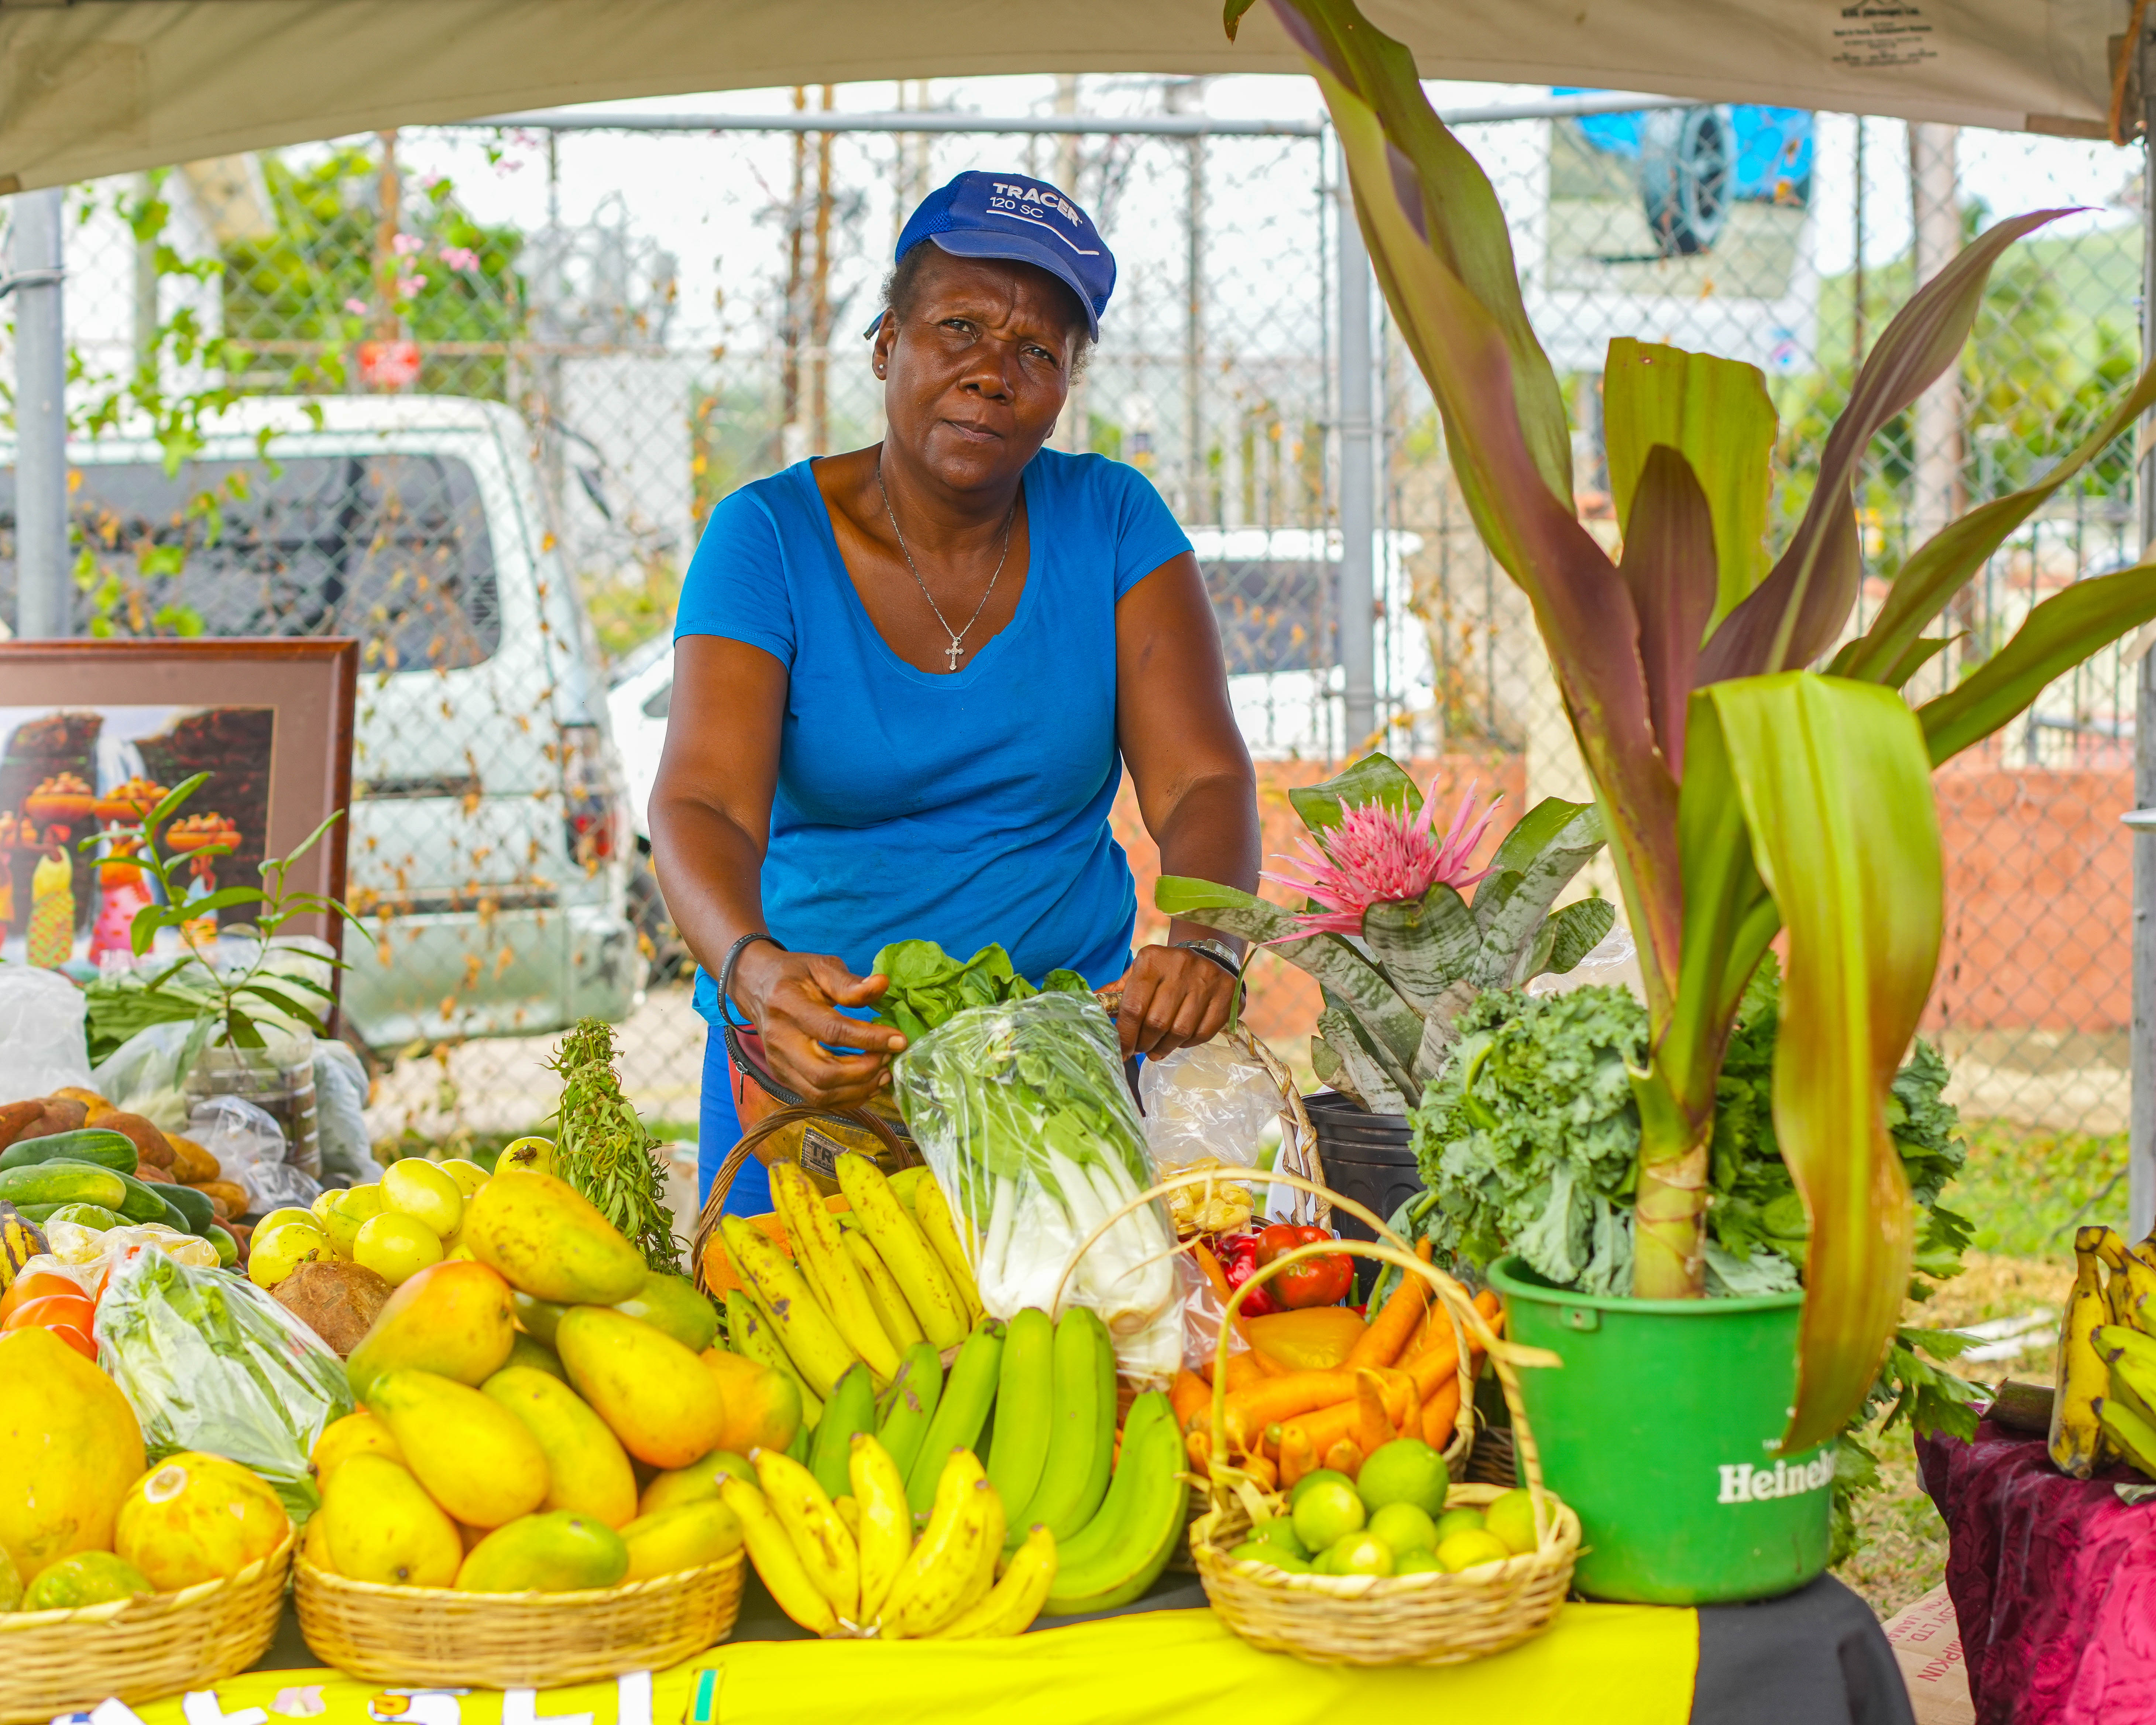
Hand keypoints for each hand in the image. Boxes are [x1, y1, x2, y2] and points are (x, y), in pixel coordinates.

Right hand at [731, 946, 904, 1108]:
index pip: (832, 1031)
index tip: (899, 1040)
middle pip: (824, 1074)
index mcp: (788, 1005)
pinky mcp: (782, 1076)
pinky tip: (868, 1084)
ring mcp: (778, 1063)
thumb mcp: (820, 966)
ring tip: (883, 1072)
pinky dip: (846, 1098)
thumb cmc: (793, 975)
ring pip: (820, 1094)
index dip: (869, 1039)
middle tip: (889, 1058)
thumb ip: (850, 982)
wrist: (755, 986)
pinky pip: (816, 1099)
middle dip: (864, 1072)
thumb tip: (883, 985)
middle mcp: (779, 1039)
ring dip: (858, 1089)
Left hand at [1115, 943, 1237, 1058]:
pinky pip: (1203, 1032)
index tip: (1122, 1051)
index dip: (1125, 1036)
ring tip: (1157, 1050)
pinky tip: (1179, 1041)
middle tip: (1141, 1050)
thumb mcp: (1139, 973)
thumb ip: (1116, 993)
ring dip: (1165, 1048)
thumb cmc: (1165, 971)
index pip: (1133, 1007)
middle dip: (1145, 1043)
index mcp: (1152, 960)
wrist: (1208, 954)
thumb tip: (1090, 1008)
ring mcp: (1207, 979)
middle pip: (1157, 1022)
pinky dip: (1188, 1043)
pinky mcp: (1227, 993)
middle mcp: (1180, 966)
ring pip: (1180, 1031)